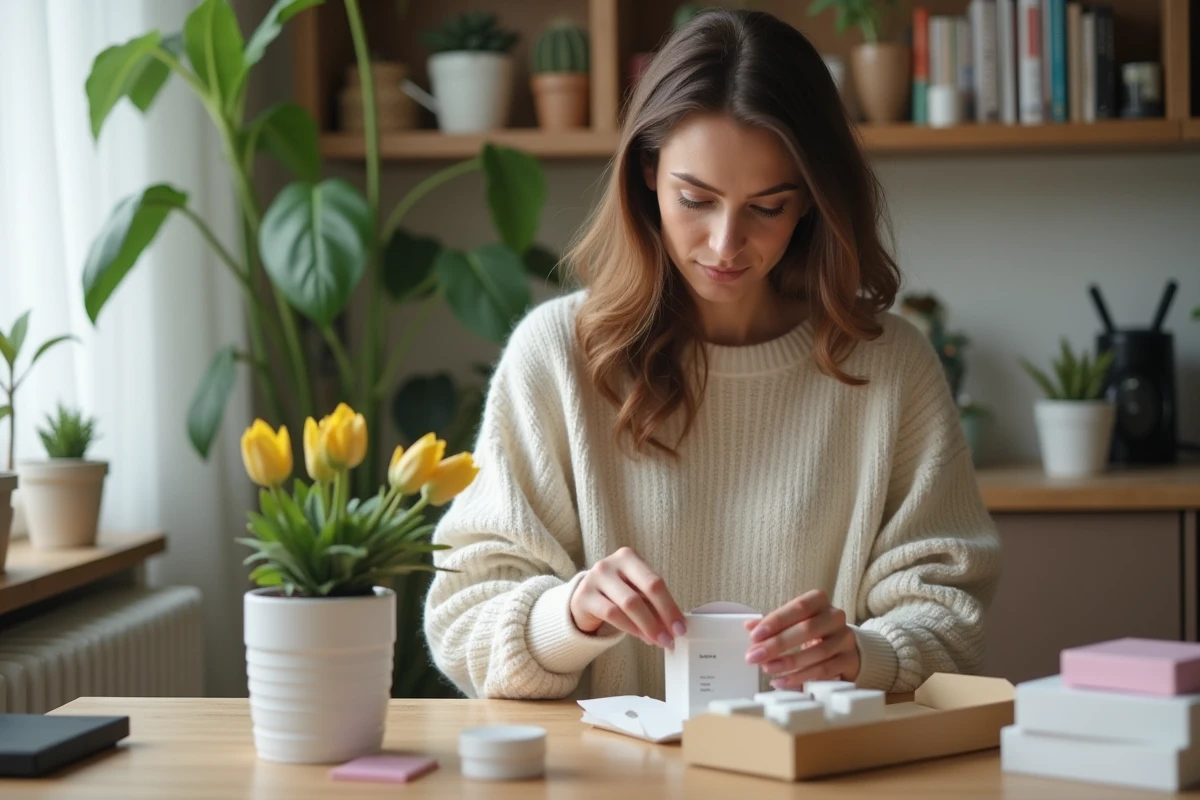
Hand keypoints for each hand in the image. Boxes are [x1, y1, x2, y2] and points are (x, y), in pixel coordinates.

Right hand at [570, 546, 686, 649]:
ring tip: (658, 641)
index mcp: (628, 557)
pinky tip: (641, 637)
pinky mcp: (584, 596)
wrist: (583, 600)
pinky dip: (630, 628)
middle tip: (672, 637)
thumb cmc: (615, 595)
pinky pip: (612, 614)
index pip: (655, 581)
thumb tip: (676, 627)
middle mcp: (611, 563)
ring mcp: (595, 578)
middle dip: (663, 616)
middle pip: (646, 588)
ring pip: (629, 604)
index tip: (681, 627)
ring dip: (648, 626)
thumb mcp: (636, 593)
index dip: (670, 606)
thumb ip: (654, 605)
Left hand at [743, 589, 858, 688]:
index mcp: (819, 601)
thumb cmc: (811, 631)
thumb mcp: (792, 622)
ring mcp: (845, 639)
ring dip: (789, 663)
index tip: (754, 635)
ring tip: (767, 669)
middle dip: (778, 644)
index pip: (798, 607)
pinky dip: (801, 678)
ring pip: (818, 652)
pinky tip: (782, 681)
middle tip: (755, 656)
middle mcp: (835, 617)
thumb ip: (772, 624)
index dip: (776, 620)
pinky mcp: (850, 661)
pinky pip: (825, 671)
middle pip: (807, 629)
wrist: (843, 647)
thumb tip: (749, 626)